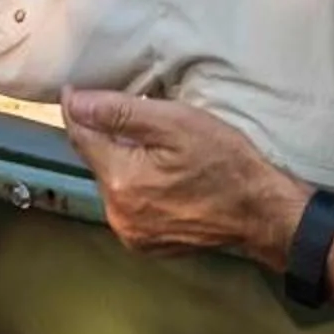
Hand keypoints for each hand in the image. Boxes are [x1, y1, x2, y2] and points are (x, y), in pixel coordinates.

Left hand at [61, 88, 308, 269]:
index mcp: (120, 179)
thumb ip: (119, 111)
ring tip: (152, 147)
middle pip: (95, 160)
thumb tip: (73, 100)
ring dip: (120, 162)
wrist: (260, 211)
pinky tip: (160, 176)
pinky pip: (126, 205)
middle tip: (134, 116)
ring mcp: (130, 232)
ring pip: (110, 183)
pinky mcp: (144, 244)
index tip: (78, 89)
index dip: (78, 109)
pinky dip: (134, 187)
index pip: (79, 135)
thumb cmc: (224, 160)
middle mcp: (116, 212)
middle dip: (106, 135)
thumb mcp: (175, 122)